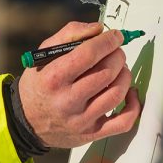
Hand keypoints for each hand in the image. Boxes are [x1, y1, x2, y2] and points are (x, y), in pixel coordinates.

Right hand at [17, 21, 141, 148]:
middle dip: (118, 56)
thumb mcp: (44, 55)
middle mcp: (67, 101)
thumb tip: (98, 29)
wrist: (28, 121)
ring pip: (117, 94)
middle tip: (116, 51)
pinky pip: (123, 122)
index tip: (115, 36)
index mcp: (54, 78)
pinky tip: (129, 92)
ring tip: (119, 68)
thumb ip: (70, 35)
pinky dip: (134, 106)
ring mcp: (81, 119)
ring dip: (125, 75)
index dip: (107, 41)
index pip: (88, 55)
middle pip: (106, 73)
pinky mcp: (92, 133)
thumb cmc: (39, 84)